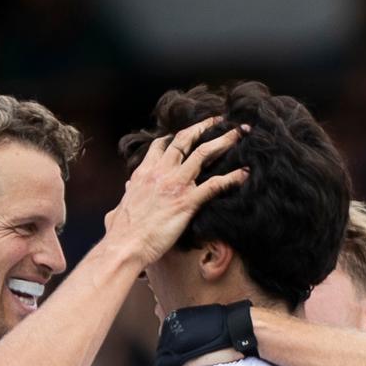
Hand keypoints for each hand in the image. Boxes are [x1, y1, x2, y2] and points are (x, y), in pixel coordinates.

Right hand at [104, 118, 247, 265]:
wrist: (124, 245)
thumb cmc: (121, 231)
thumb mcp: (120, 205)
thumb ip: (128, 193)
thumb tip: (127, 187)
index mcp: (144, 172)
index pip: (161, 145)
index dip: (175, 136)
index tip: (188, 131)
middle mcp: (161, 172)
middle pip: (185, 140)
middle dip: (204, 126)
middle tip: (219, 120)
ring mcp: (175, 185)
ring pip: (203, 153)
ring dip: (223, 141)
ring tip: (239, 133)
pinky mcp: (187, 202)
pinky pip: (214, 185)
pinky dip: (231, 178)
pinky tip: (245, 174)